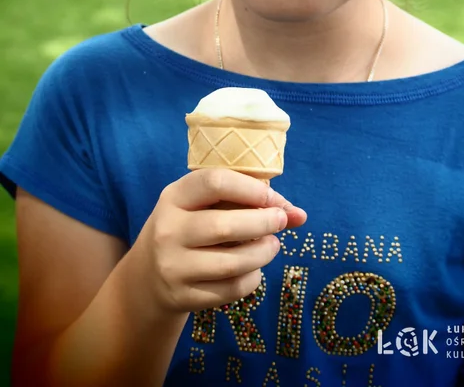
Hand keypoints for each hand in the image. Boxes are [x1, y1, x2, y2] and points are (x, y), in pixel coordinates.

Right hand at [134, 169, 306, 314]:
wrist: (149, 274)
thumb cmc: (191, 226)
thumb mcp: (208, 205)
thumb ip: (251, 202)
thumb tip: (300, 215)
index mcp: (174, 196)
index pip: (214, 182)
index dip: (250, 188)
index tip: (272, 198)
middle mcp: (168, 230)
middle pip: (224, 226)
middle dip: (262, 223)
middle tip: (282, 221)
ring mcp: (172, 266)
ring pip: (230, 263)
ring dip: (262, 254)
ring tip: (273, 245)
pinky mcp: (182, 296)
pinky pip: (229, 290)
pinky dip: (252, 279)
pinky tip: (254, 269)